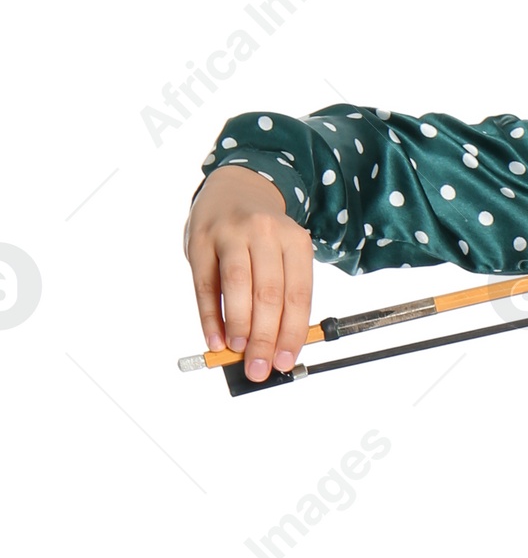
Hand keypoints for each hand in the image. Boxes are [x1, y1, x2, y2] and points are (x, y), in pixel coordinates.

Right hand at [184, 166, 312, 382]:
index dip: (292, 334)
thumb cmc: (263, 239)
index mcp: (295, 241)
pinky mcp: (200, 240)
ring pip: (238, 285)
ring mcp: (230, 233)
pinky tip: (214, 339)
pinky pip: (205, 285)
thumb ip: (281, 298)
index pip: (297, 295)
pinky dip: (210, 317)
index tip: (285, 362)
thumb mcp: (283, 257)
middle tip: (259, 368)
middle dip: (264, 337)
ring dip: (239, 325)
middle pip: (268, 293)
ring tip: (238, 352)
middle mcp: (264, 232)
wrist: (235, 188)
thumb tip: (274, 350)